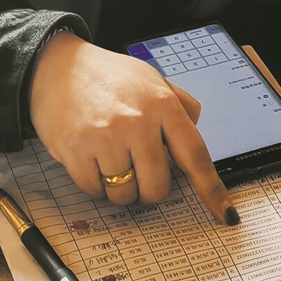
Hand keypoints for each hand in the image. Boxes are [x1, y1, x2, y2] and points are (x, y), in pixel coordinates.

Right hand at [27, 31, 235, 224]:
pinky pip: (95, 191)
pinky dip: (95, 184)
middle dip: (150, 188)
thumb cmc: (108, 76)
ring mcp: (105, 138)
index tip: (225, 214)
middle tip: (138, 169)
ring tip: (110, 157)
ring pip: (124, 194)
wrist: (55, 67)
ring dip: (119, 187)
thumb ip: (179, 104)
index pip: (194, 155)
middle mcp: (137, 122)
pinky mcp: (75, 151)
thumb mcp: (151, 79)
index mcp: (162, 104)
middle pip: (156, 187)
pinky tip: (91, 158)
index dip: (211, 189)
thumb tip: (196, 131)